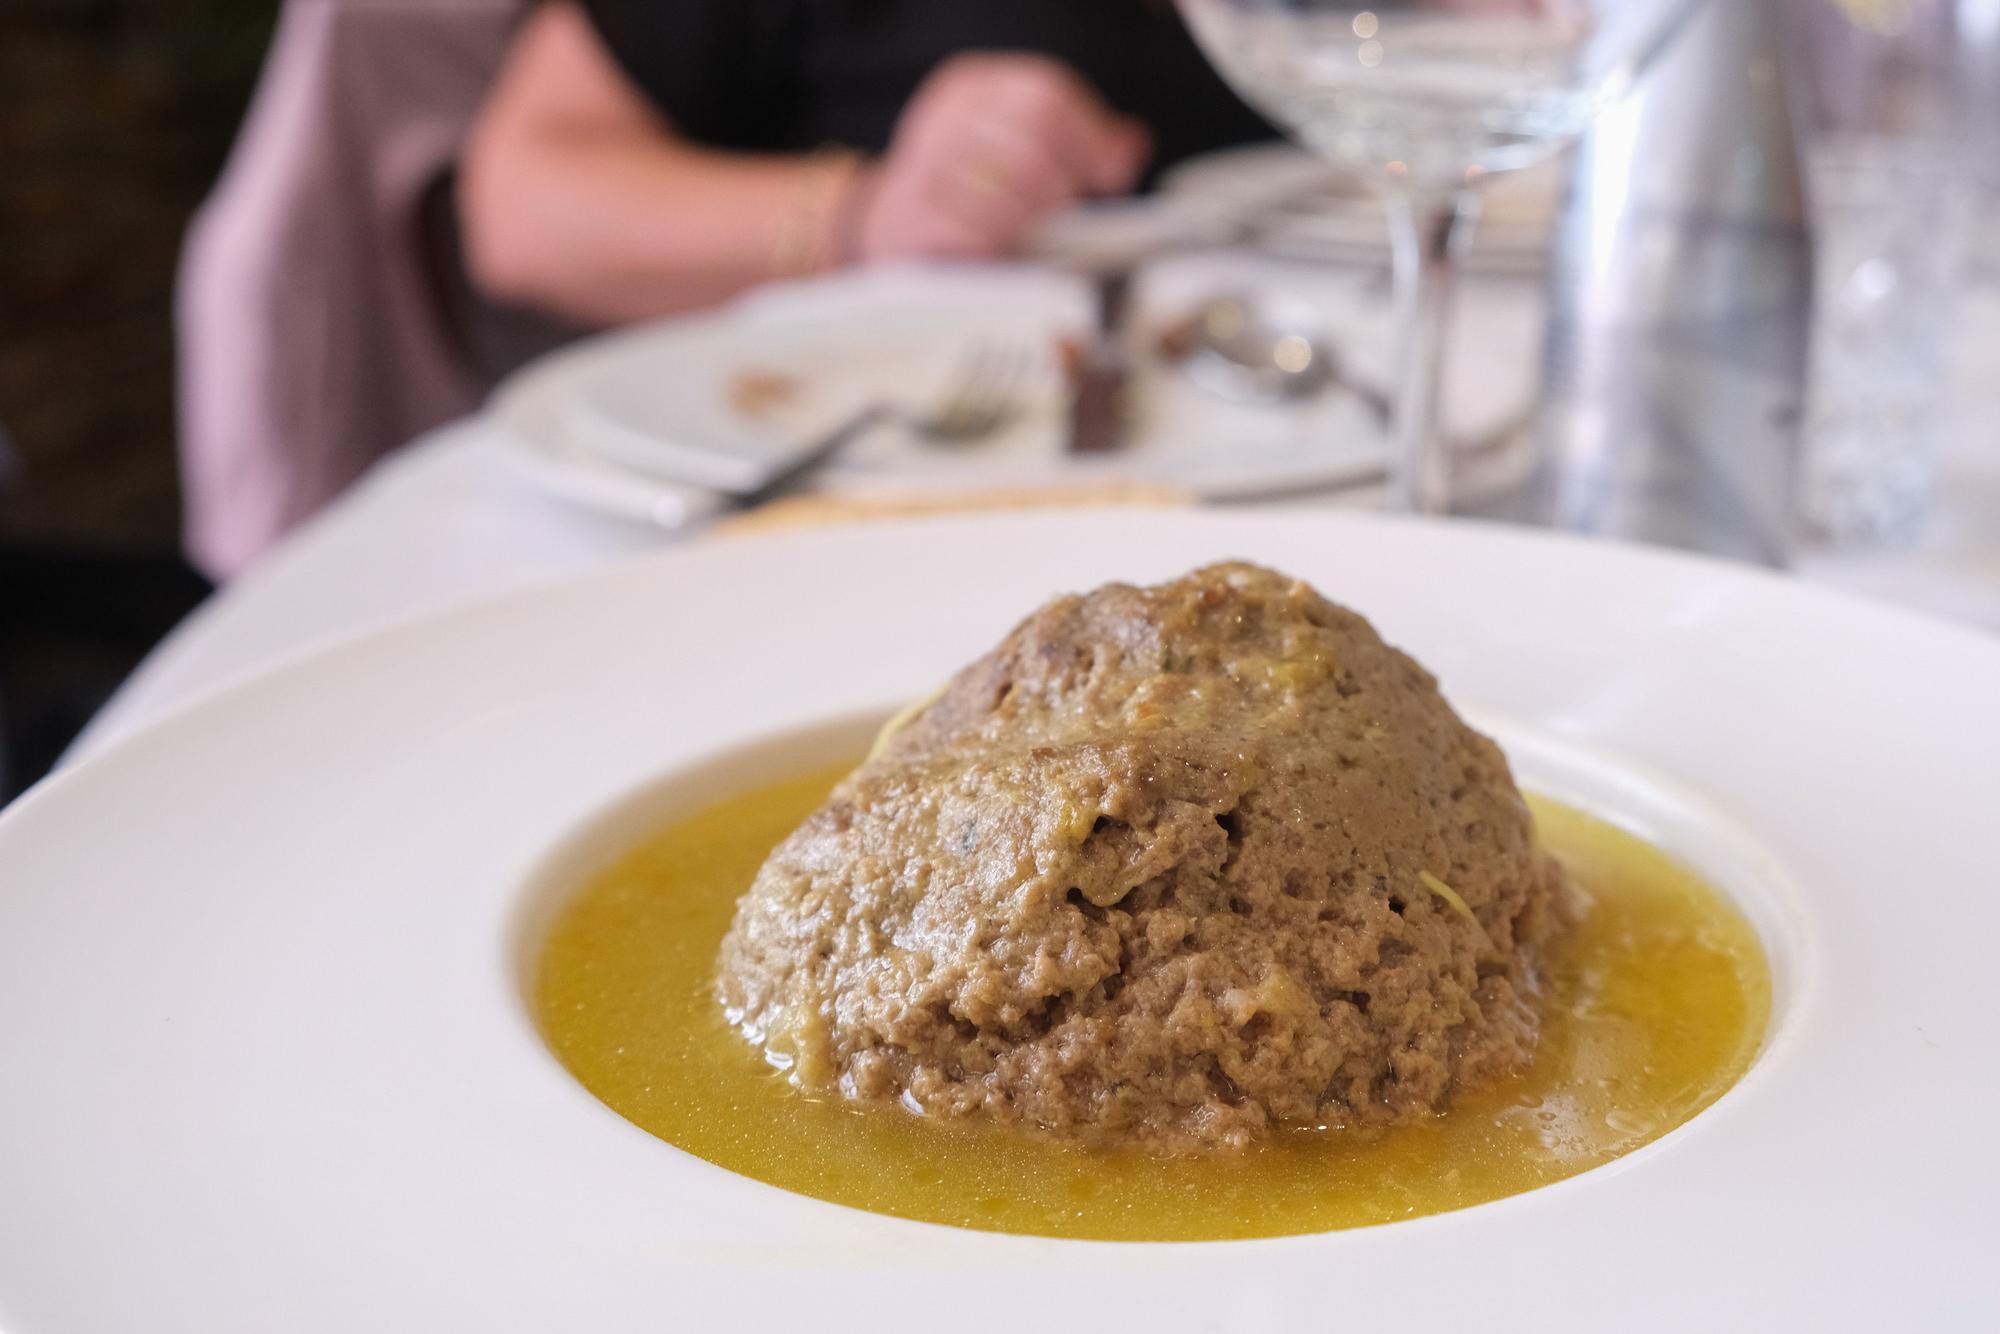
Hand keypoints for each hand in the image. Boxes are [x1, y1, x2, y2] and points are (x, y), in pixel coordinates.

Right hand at [849, 53, 1150, 261]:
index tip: (1108, 176)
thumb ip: (1077, 148)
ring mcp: (921, 165)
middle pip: (1033, 135)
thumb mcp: (1020, 156)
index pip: (1047, 94)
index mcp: (974, 87)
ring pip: (1009, 188)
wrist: (890, 236)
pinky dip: (998, 250)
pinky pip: (976, 233)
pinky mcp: (909, 220)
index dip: (1089, 138)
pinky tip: (998, 255)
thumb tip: (1129, 147)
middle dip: (1061, 184)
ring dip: (1031, 223)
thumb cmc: (967, 200)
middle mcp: (944, 115)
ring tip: (1029, 240)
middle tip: (1063, 217)